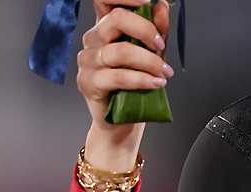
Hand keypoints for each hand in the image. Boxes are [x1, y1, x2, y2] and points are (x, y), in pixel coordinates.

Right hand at [76, 0, 170, 191]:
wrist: (123, 120)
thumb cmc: (134, 85)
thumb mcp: (152, 52)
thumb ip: (157, 28)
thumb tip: (162, 6)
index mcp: (106, 26)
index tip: (147, 2)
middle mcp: (94, 39)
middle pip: (116, 18)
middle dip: (145, 29)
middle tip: (160, 46)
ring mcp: (87, 61)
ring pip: (120, 50)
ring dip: (148, 61)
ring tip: (163, 72)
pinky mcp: (87, 82)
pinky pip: (117, 76)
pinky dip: (141, 79)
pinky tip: (154, 83)